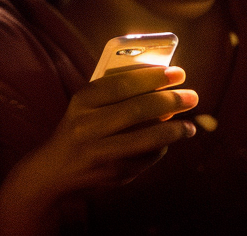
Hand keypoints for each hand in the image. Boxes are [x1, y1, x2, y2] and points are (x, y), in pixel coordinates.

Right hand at [0, 66, 196, 234]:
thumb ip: (117, 94)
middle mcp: (88, 126)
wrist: (55, 170)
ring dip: (174, 130)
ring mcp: (100, 152)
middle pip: (137, 110)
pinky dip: (161, 148)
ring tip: (190, 126)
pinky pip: (146, 158)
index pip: (122, 84)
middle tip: (192, 97)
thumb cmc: (79, 128)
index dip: (153, 77)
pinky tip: (168, 141)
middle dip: (171, 101)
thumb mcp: (87, 106)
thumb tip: (162, 86)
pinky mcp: (112, 173)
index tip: (178, 73)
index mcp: (82, 102)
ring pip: (146, 139)